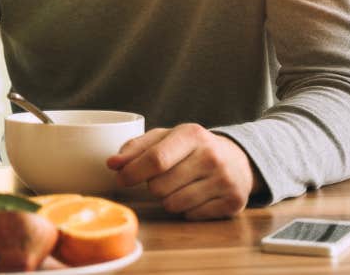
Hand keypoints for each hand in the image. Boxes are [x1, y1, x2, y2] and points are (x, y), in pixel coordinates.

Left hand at [105, 123, 257, 219]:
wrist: (237, 159)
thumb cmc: (192, 148)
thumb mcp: (166, 138)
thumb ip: (136, 148)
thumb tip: (112, 164)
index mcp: (192, 134)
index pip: (156, 159)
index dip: (132, 172)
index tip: (120, 179)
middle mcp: (211, 155)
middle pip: (160, 185)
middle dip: (152, 186)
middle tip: (163, 178)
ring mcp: (225, 180)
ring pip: (173, 204)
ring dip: (168, 199)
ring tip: (180, 186)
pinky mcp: (234, 202)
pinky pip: (191, 216)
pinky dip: (187, 210)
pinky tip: (196, 196)